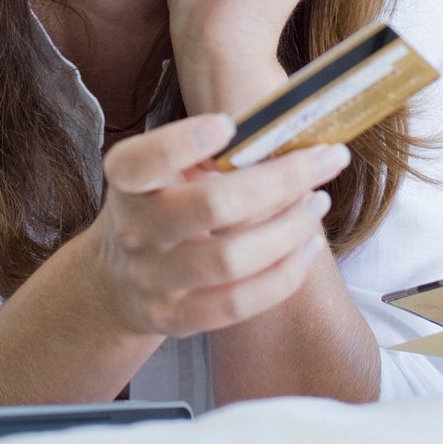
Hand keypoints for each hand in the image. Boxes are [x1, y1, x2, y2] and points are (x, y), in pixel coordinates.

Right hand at [79, 113, 348, 339]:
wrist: (117, 282)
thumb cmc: (159, 207)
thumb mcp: (164, 173)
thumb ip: (206, 153)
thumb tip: (282, 129)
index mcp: (128, 182)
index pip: (143, 161)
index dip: (183, 142)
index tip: (228, 125)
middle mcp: (134, 231)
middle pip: (210, 205)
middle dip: (279, 180)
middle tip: (324, 160)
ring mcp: (154, 280)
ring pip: (231, 258)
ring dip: (289, 228)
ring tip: (318, 202)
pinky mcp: (177, 318)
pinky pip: (240, 303)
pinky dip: (284, 273)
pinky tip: (308, 245)